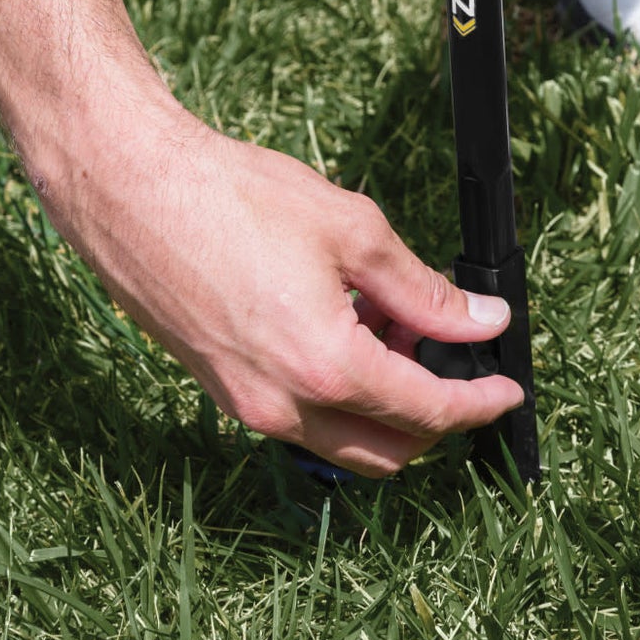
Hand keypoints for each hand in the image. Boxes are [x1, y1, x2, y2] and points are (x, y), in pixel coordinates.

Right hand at [43, 101, 523, 476]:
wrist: (132, 188)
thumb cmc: (235, 197)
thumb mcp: (352, 232)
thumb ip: (424, 290)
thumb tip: (481, 320)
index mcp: (326, 366)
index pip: (428, 412)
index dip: (478, 403)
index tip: (507, 390)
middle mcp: (283, 404)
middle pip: (387, 450)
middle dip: (432, 414)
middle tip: (445, 346)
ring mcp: (245, 405)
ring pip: (340, 441)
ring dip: (381, 404)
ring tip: (388, 320)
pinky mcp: (220, 389)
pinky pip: (298, 417)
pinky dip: (335, 391)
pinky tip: (339, 322)